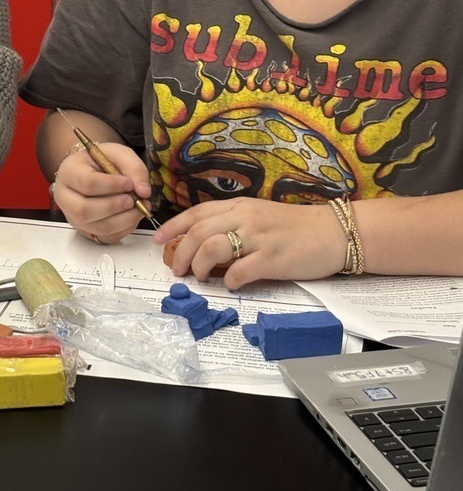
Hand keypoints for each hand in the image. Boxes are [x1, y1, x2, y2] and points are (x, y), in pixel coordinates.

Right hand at [52, 143, 152, 243]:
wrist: (93, 170)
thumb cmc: (102, 160)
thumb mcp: (119, 153)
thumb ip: (133, 168)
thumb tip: (143, 191)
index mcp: (69, 172)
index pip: (87, 183)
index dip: (111, 186)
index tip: (129, 184)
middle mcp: (64, 196)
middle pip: (84, 210)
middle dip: (114, 207)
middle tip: (133, 200)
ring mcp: (72, 216)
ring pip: (95, 227)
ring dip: (122, 221)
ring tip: (138, 209)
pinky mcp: (85, 230)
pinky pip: (104, 237)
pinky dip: (123, 230)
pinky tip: (132, 217)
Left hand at [153, 198, 345, 287]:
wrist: (333, 232)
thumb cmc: (295, 227)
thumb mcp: (259, 216)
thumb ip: (233, 224)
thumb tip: (204, 244)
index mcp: (240, 206)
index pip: (197, 213)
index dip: (173, 226)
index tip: (157, 240)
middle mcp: (245, 218)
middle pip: (199, 232)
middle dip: (180, 252)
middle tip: (176, 269)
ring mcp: (259, 237)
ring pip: (213, 248)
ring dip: (200, 265)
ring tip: (199, 277)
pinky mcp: (273, 258)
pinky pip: (241, 270)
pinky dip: (230, 280)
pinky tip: (231, 284)